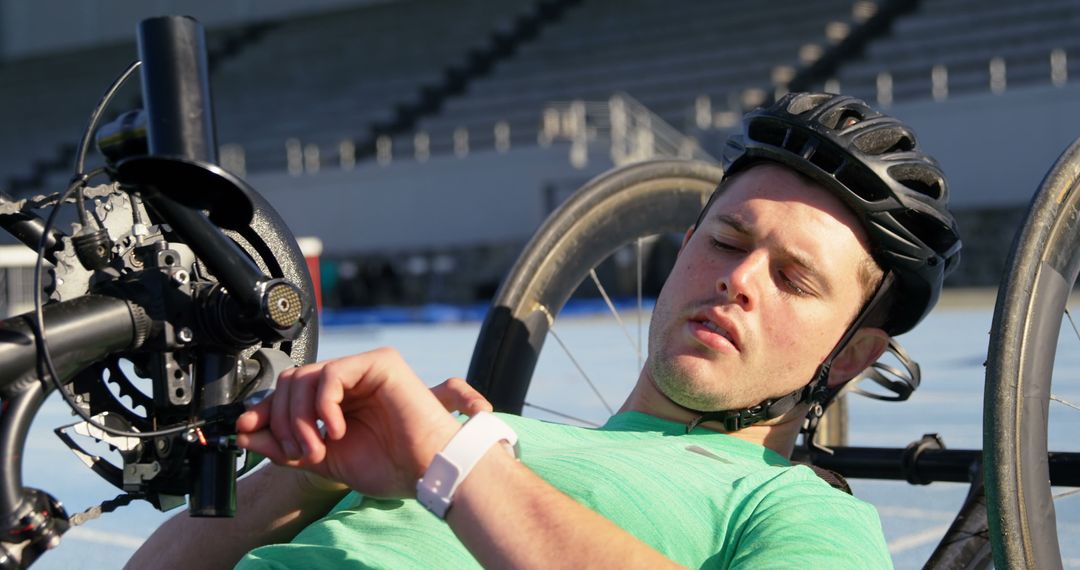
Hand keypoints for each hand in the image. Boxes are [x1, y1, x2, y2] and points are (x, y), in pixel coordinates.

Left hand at [236, 348, 490, 498]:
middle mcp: (351, 378)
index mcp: (339, 398)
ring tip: (318, 447)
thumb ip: (285, 446)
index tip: (245, 433)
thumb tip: (243, 434)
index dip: (265, 411)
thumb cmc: (389, 466)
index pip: (290, 391)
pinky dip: (324, 406)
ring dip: (301, 418)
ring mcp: (366, 367)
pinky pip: (332, 374)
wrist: (426, 472)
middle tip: (298, 453)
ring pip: (307, 376)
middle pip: (292, 381)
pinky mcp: (380, 363)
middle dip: (283, 420)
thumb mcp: (323, 459)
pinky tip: (335, 430)